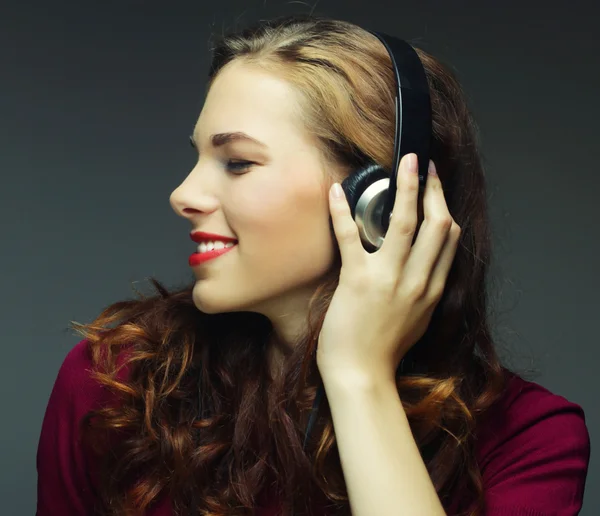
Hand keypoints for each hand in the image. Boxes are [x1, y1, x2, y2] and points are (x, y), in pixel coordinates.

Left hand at [316, 154, 460, 383]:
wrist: (362, 376)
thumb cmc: (384, 350)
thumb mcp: (417, 318)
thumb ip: (424, 290)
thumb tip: (422, 267)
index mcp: (432, 289)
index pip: (448, 239)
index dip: (443, 206)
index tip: (436, 188)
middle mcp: (418, 281)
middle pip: (435, 223)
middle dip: (431, 188)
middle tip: (422, 164)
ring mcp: (390, 280)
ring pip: (405, 223)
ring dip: (405, 187)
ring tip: (403, 162)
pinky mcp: (359, 281)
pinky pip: (352, 238)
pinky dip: (343, 212)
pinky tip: (337, 191)